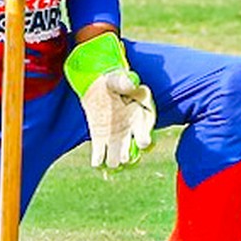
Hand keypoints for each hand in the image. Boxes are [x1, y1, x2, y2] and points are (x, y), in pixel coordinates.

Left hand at [64, 33, 154, 170]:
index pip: (145, 139)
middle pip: (130, 155)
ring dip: (112, 161)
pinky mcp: (99, 139)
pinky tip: (95, 159)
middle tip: (121, 152)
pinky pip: (99, 156)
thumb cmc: (115, 81)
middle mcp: (128, 133)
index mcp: (138, 120)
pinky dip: (97, 160)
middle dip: (125, 156)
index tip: (141, 140)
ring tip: (108, 158)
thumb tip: (132, 83)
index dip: (144, 141)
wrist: (98, 84)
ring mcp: (114, 138)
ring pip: (116, 160)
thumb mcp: (120, 79)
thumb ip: (127, 83)